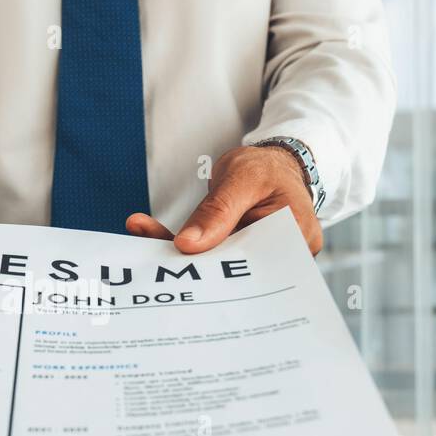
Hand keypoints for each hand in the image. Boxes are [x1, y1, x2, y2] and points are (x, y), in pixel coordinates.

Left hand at [125, 145, 322, 255]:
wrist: (270, 166)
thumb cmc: (267, 168)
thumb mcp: (243, 179)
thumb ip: (218, 211)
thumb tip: (187, 245)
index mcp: (294, 239)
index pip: (252, 263)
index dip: (214, 268)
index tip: (178, 257)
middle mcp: (279, 258)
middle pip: (230, 269)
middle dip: (189, 262)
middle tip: (149, 254)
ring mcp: (256, 261)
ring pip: (214, 264)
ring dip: (176, 251)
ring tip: (142, 230)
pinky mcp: (236, 256)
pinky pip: (207, 255)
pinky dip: (178, 243)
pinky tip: (145, 228)